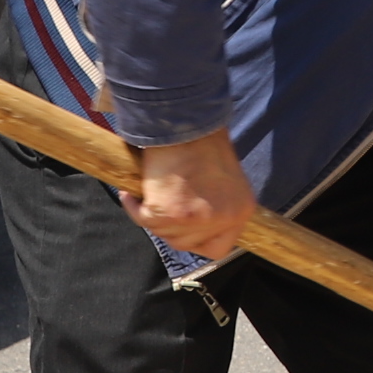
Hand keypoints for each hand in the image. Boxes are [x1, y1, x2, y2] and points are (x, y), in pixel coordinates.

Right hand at [128, 128, 254, 259]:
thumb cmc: (203, 143)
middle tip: (163, 208)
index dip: (198, 241)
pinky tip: (131, 195)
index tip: (185, 230)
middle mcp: (222, 219)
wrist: (186, 123)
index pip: (219, 248)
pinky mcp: (166, 213)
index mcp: (241, 211)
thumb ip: (218, 205)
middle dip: (171, 228)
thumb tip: (198, 224)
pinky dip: (134, 207)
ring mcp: (195, 219)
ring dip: (154, 218)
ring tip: (151, 196)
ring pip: (164, 234)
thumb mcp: (225, 180)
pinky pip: (142, 220)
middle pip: (186, 243)